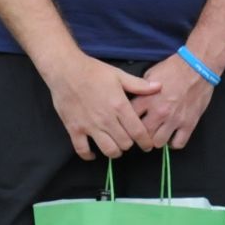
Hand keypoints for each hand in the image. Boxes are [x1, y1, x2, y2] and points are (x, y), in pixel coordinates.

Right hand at [44, 53, 159, 160]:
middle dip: (130, 144)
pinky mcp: (74, 129)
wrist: (66, 70)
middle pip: (125, 143)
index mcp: (119, 106)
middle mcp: (106, 119)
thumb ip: (139, 85)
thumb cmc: (93, 71)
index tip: (147, 146)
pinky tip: (93, 152)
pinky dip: (89, 155)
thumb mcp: (119, 75)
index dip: (145, 142)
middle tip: (129, 140)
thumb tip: (159, 86)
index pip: (138, 131)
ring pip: (108, 150)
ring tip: (115, 146)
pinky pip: (82, 150)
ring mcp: (89, 126)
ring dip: (114, 151)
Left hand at [132, 52, 216, 150]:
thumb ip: (141, 89)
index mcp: (147, 98)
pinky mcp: (189, 124)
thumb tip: (134, 98)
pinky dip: (174, 143)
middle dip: (141, 135)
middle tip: (143, 133)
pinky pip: (178, 144)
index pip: (129, 118)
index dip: (128, 122)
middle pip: (143, 134)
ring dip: (157, 140)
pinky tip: (172, 136)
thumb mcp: (151, 74)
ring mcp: (175, 120)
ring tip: (158, 134)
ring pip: (158, 143)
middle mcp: (159, 112)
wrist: (198, 67)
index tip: (130, 123)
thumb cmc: (174, 68)